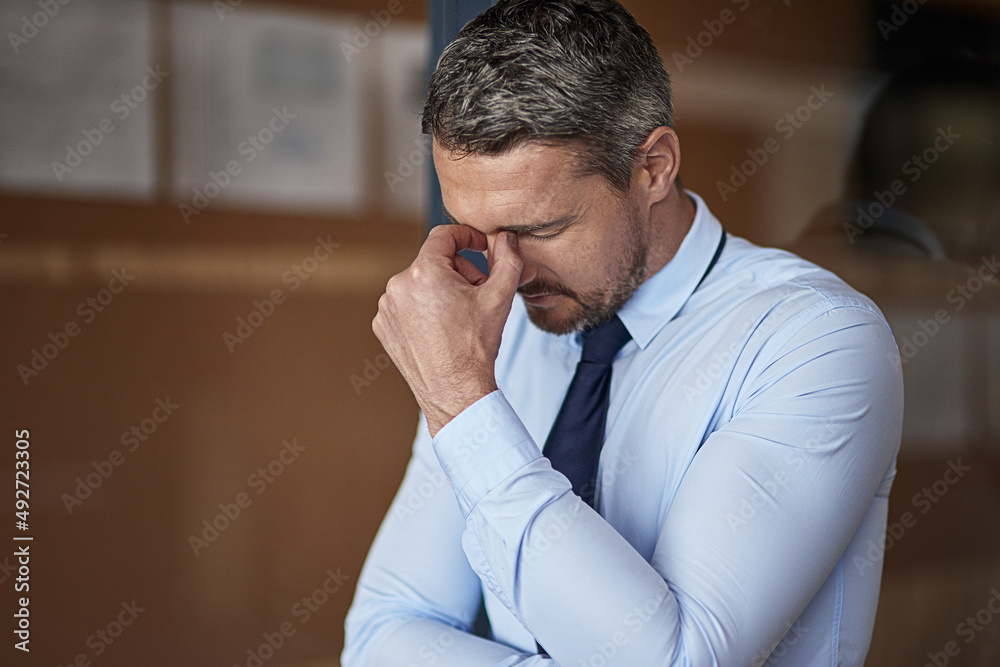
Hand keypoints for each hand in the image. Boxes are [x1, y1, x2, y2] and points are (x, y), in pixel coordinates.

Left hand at [373, 225, 523, 436]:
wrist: (455, 391)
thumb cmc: (475, 347)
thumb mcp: (500, 297)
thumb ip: (508, 259)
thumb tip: (506, 237)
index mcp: (424, 272)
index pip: (444, 235)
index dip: (467, 236)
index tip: (481, 245)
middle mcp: (398, 286)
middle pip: (434, 262)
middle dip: (459, 273)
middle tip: (478, 296)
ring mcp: (387, 308)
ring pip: (420, 284)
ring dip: (441, 291)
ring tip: (459, 318)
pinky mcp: (383, 326)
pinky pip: (406, 305)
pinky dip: (424, 310)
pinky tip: (441, 330)